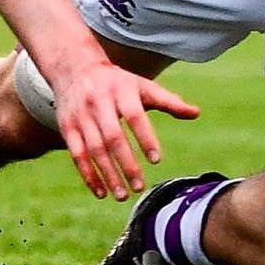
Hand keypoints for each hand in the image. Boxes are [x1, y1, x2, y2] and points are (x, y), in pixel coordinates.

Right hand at [50, 58, 199, 199]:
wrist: (74, 68)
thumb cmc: (117, 82)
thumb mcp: (142, 86)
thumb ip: (168, 101)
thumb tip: (197, 113)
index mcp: (122, 91)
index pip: (135, 116)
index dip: (145, 138)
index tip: (156, 161)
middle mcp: (99, 102)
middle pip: (113, 136)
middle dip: (126, 163)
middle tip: (139, 186)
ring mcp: (81, 115)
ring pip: (94, 149)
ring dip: (108, 174)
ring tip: (122, 195)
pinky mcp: (67, 126)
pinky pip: (77, 154)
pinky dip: (88, 175)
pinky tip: (100, 192)